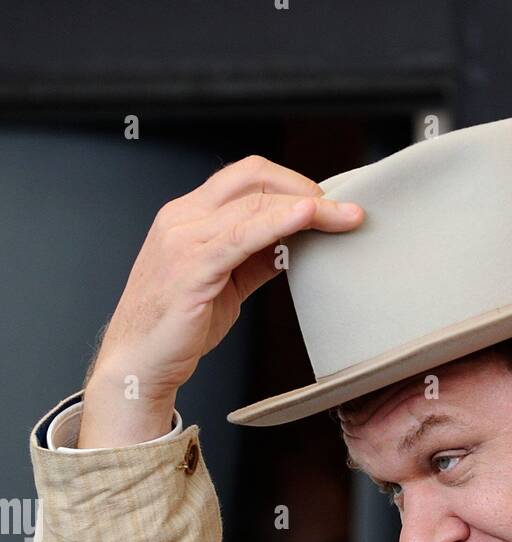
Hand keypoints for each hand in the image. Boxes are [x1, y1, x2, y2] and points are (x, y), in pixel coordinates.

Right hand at [78, 156, 363, 446]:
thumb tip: (295, 242)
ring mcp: (184, 239)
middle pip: (253, 176)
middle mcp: (182, 218)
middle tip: (342, 210)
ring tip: (342, 217)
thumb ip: (256, 257)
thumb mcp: (226, 282)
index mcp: (187, 215)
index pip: (246, 177)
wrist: (138, 365)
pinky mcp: (191, 268)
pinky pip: (242, 235)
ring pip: (254, 202)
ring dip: (306, 206)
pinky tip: (307, 219)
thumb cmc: (175, 328)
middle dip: (305, 186)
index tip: (327, 203)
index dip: (292, 183)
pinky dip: (279, 222)